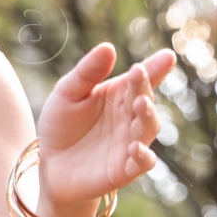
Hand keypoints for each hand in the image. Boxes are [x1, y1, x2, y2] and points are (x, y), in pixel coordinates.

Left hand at [36, 44, 176, 216]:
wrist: (50, 166)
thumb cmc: (62, 126)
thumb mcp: (67, 94)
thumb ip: (86, 73)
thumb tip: (108, 47)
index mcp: (120, 95)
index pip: (142, 79)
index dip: (155, 67)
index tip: (166, 56)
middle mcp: (131, 117)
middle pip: (144, 99)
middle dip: (144, 86)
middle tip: (139, 73)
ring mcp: (131, 142)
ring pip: (148, 128)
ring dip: (148, 115)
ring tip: (141, 102)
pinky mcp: (125, 168)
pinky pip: (142, 163)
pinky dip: (142, 156)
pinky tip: (135, 147)